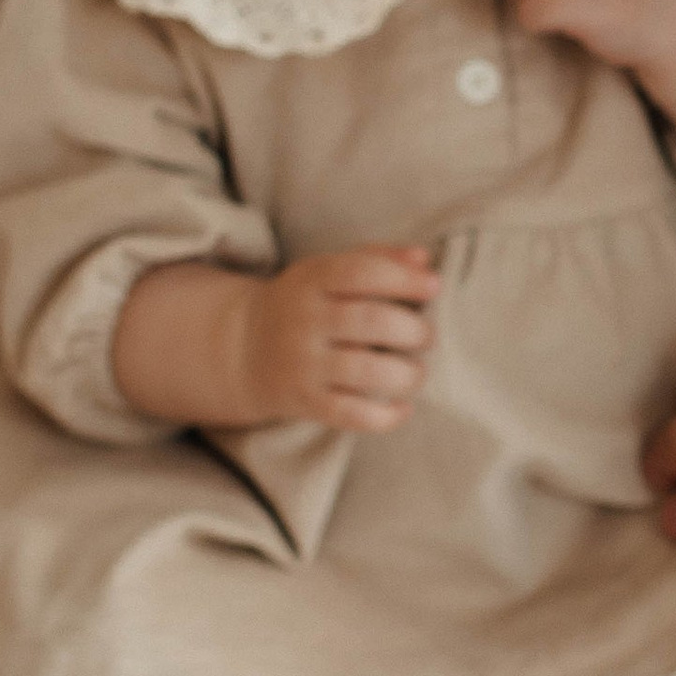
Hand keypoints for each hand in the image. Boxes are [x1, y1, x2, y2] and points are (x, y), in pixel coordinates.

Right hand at [241, 249, 439, 432]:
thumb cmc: (306, 304)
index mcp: (311, 280)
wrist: (242, 348)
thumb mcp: (328, 271)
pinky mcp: (305, 402)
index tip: (434, 287)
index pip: (361, 272)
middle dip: (414, 330)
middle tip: (427, 336)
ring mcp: (302, 365)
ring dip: (408, 374)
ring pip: (366, 371)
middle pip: (370, 322)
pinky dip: (386, 416)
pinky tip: (404, 407)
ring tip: (418, 371)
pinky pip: (352, 415)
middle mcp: (304, 321)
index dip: (404, 279)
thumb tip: (425, 261)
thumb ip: (377, 259)